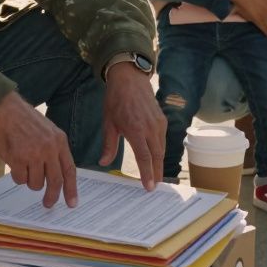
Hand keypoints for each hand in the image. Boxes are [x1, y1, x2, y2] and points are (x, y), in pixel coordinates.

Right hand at [0, 92, 77, 207]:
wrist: (3, 108)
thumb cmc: (23, 119)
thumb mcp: (47, 130)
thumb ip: (53, 150)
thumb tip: (56, 175)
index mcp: (59, 140)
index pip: (69, 169)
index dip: (71, 188)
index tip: (72, 203)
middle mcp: (49, 148)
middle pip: (55, 181)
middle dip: (52, 196)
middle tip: (48, 204)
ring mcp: (34, 154)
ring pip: (35, 183)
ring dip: (29, 180)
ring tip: (23, 165)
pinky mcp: (18, 159)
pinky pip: (20, 179)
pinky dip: (17, 175)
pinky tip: (13, 162)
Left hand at [99, 63, 165, 190]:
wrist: (129, 79)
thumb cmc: (116, 100)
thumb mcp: (109, 123)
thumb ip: (109, 145)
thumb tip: (104, 163)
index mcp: (136, 130)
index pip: (144, 158)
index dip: (147, 174)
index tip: (149, 187)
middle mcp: (150, 128)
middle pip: (157, 156)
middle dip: (157, 173)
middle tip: (155, 186)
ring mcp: (158, 123)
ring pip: (162, 148)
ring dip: (160, 163)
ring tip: (156, 175)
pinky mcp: (162, 119)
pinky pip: (163, 139)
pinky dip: (160, 150)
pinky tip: (156, 157)